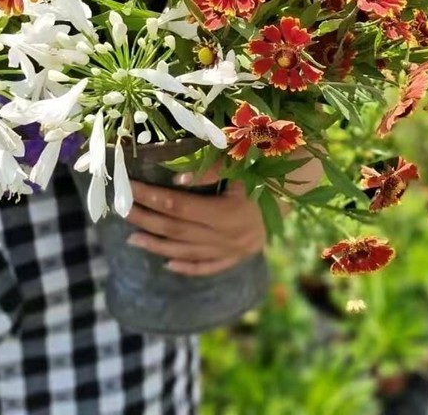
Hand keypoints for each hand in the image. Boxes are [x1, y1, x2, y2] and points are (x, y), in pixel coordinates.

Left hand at [125, 167, 265, 276]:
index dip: (150, 197)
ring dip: (157, 245)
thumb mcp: (245, 161)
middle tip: (121, 210)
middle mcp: (229, 236)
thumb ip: (212, 169)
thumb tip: (178, 178)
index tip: (128, 188)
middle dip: (146, 219)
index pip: (178, 206)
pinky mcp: (240, 256)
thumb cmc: (273, 165)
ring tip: (132, 238)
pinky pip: (209, 266)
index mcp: (229, 212)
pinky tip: (167, 263)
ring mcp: (234, 250)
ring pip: (187, 251)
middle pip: (177, 230)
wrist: (306, 187)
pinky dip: (187, 266)